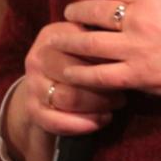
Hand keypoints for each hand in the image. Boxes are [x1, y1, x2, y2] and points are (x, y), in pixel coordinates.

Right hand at [15, 21, 127, 142]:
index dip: (107, 60)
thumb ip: (101, 41)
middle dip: (103, 86)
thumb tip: (130, 46)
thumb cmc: (78, 60)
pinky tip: (100, 121)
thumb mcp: (85, 42)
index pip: (83, 47)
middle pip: (74, 73)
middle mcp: (37, 58)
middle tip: (123, 93)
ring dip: (96, 105)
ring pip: (67, 98)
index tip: (125, 68)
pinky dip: (81, 125)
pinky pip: (55, 121)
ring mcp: (32, 84)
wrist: (45, 84)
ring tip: (114, 106)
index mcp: (53, 36)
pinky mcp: (31, 109)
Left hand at [52, 0, 160, 108]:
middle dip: (75, 12)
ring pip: (89, 42)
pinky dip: (81, 72)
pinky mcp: (138, 75)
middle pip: (93, 11)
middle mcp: (140, 18)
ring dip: (69, 39)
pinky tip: (69, 70)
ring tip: (57, 38)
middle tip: (67, 13)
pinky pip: (99, 74)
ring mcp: (136, 48)